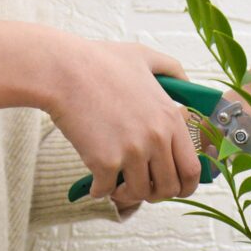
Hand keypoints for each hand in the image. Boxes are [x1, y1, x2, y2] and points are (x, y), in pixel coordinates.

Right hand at [48, 41, 202, 204]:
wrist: (59, 68)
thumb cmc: (98, 61)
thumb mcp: (143, 56)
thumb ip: (171, 69)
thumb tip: (188, 83)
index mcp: (170, 119)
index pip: (192, 170)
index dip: (186, 186)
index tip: (176, 188)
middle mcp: (156, 138)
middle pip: (170, 188)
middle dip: (158, 193)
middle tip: (143, 187)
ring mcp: (132, 151)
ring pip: (141, 193)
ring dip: (130, 194)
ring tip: (119, 186)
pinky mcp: (105, 161)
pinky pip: (108, 190)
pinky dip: (101, 191)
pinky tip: (97, 184)